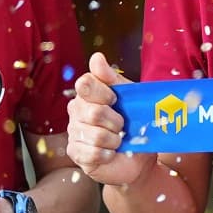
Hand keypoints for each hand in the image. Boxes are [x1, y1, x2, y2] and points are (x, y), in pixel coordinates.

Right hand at [66, 53, 151, 189]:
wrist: (138, 155)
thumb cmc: (133, 122)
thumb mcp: (129, 96)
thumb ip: (111, 78)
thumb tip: (96, 57)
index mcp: (87, 93)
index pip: (86, 84)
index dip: (104, 94)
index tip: (116, 100)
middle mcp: (76, 111)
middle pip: (94, 113)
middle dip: (116, 121)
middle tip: (123, 126)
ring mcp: (74, 132)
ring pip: (95, 135)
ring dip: (115, 140)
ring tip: (119, 140)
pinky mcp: (76, 153)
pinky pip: (92, 153)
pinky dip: (108, 154)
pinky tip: (111, 153)